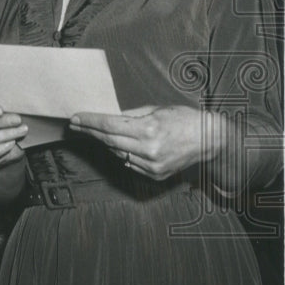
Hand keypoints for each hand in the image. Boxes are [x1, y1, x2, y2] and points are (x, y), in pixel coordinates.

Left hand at [69, 105, 224, 180]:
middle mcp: (148, 150)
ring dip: (104, 142)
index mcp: (148, 130)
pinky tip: (117, 145)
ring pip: (117, 153)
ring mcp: (151, 165)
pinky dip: (121, 153)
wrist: (209, 140)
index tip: (75, 118)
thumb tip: (107, 116)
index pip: (109, 125)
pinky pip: (129, 163)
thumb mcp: (155, 109)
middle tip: (75, 125)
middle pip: (109, 140)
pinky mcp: (155, 175)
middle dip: (90, 131)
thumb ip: (130, 115)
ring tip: (94, 132)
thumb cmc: (183, 119)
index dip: (89, 122)